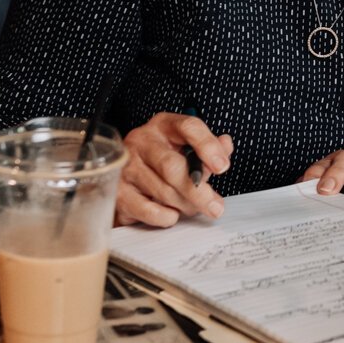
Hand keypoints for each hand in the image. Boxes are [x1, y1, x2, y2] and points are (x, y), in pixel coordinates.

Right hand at [116, 112, 233, 227]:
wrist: (125, 174)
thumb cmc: (164, 160)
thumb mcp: (187, 147)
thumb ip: (210, 148)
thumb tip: (226, 145)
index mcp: (164, 125)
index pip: (189, 127)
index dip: (208, 146)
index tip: (223, 167)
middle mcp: (142, 141)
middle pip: (173, 166)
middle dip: (198, 191)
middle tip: (215, 207)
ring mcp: (126, 166)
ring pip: (163, 192)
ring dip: (185, 206)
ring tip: (193, 208)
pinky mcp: (118, 192)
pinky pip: (148, 210)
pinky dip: (166, 217)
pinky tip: (172, 214)